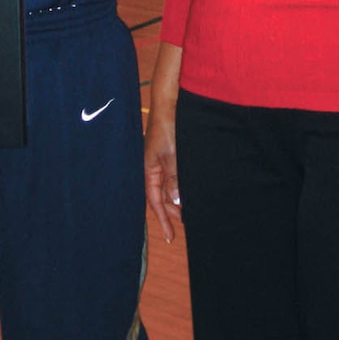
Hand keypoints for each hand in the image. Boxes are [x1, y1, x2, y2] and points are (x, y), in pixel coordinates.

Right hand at [144, 114, 181, 243]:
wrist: (168, 104)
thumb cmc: (166, 127)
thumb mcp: (170, 155)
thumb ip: (173, 178)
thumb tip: (175, 201)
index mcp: (149, 169)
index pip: (155, 201)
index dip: (163, 219)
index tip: (170, 236)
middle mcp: (153, 167)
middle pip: (161, 196)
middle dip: (172, 211)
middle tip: (186, 223)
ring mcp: (161, 160)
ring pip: (169, 186)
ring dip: (177, 199)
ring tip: (189, 210)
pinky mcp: (170, 153)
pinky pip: (174, 175)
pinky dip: (180, 185)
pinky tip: (188, 188)